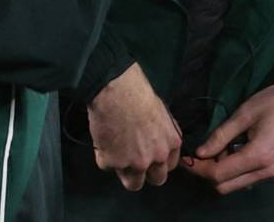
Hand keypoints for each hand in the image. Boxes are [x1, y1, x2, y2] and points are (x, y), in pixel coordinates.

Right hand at [86, 62, 181, 190]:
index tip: (149, 155)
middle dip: (145, 172)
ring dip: (124, 171)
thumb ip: (161, 133)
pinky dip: (103, 155)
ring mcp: (135, 163)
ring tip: (115, 155)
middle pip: (156, 180)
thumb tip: (154, 138)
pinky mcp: (112, 162)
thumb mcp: (161, 113)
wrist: (115, 89)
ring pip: (132, 183)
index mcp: (172, 143)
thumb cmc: (138, 91)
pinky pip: (106, 166)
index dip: (158, 161)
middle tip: (132, 159)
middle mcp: (157, 157)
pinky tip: (102, 139)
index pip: (170, 166)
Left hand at [183, 77, 273, 194]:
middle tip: (201, 153)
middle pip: (226, 186)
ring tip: (218, 148)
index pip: (218, 175)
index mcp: (258, 156)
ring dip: (223, 172)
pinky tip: (235, 150)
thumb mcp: (244, 114)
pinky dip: (237, 170)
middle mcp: (267, 172)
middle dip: (208, 173)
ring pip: (238, 184)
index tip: (187, 157)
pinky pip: (251, 178)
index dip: (198, 169)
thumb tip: (200, 152)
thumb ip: (220, 135)